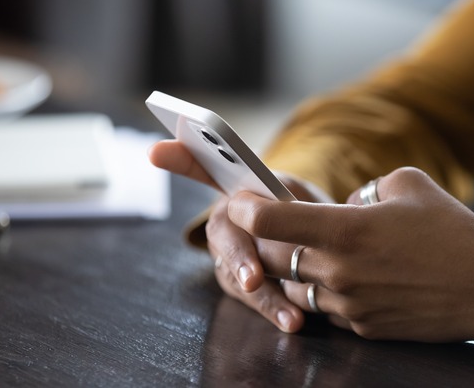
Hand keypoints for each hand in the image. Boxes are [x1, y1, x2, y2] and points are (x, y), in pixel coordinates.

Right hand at [148, 140, 324, 332]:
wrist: (317, 242)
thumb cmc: (305, 210)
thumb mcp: (302, 196)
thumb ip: (289, 204)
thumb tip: (287, 219)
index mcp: (237, 185)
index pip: (200, 165)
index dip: (178, 158)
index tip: (156, 151)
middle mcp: (224, 217)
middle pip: (221, 233)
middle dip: (239, 256)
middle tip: (253, 280)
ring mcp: (225, 251)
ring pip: (234, 273)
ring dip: (263, 296)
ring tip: (290, 315)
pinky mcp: (235, 281)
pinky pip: (249, 297)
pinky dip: (273, 309)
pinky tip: (293, 322)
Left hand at [226, 167, 473, 341]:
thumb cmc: (452, 228)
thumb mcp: (408, 184)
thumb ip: (366, 190)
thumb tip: (349, 206)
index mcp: (344, 230)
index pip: (270, 220)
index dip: (245, 208)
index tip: (237, 200)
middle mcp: (338, 272)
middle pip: (273, 259)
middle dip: (262, 242)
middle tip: (265, 227)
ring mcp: (349, 305)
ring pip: (297, 289)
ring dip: (294, 271)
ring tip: (310, 253)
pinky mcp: (363, 328)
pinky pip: (327, 309)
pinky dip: (325, 293)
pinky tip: (346, 278)